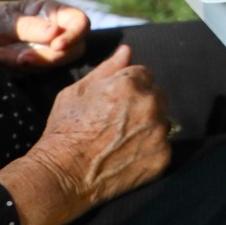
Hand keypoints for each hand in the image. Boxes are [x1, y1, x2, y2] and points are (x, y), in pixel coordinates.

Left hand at [0, 0, 88, 68]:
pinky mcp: (33, 65)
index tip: (57, 46)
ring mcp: (45, 49)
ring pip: (54, 64)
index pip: (80, 22)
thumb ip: (30, 26)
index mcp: (52, 11)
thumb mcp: (3, 19)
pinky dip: (16, 69)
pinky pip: (36, 72)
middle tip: (21, 58)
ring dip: (28, 63)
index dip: (75, 35)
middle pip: (74, 48)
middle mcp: (54, 31)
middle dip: (49, 57)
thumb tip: (57, 33)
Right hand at [21, 45, 171, 224]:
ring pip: (162, 119)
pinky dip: (149, 148)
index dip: (127, 86)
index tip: (112, 102)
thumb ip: (107, 69)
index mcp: (130, 84)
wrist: (62, 175)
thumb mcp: (77, 92)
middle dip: (141, 102)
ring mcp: (159, 131)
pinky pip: (163, 144)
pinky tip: (127, 154)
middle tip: (116, 121)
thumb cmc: (64, 130)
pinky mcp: (163, 155)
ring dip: (148, 124)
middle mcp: (150, 104)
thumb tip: (126, 50)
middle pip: (157, 94)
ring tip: (121, 139)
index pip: (144, 74)